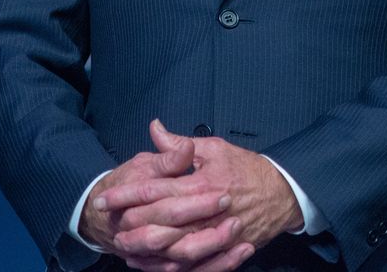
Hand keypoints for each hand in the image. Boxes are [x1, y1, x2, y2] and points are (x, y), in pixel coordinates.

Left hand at [91, 118, 300, 269]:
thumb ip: (182, 145)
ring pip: (170, 249)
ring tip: (123, 244)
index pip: (155, 189)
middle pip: (157, 222)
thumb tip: (155, 129)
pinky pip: (191, 265)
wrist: (284, 193)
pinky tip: (148, 261)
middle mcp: (206, 211)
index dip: (125, 194)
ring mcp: (214, 234)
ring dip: (143, 248)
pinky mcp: (221, 251)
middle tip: (107, 223)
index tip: (103, 198)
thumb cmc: (248, 169)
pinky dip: (167, 266)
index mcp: (202, 183)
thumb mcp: (216, 149)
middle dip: (128, 223)